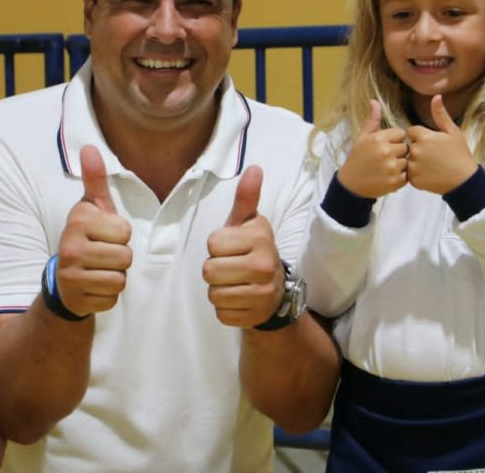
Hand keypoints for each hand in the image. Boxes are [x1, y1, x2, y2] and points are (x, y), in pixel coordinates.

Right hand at [53, 145, 132, 316]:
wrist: (63, 280)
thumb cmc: (86, 238)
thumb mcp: (92, 208)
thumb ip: (95, 179)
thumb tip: (90, 147)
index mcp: (78, 221)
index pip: (125, 231)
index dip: (120, 235)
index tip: (103, 235)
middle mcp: (70, 247)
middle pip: (125, 257)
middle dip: (120, 258)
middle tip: (102, 255)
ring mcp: (71, 276)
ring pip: (120, 279)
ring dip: (115, 276)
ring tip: (98, 270)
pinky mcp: (77, 299)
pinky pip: (112, 298)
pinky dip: (108, 295)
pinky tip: (93, 287)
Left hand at [203, 166, 284, 327]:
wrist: (275, 289)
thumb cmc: (252, 249)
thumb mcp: (248, 223)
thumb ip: (246, 197)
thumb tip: (254, 168)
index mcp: (260, 237)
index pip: (212, 243)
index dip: (216, 246)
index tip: (232, 247)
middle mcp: (265, 265)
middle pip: (209, 271)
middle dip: (214, 269)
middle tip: (232, 266)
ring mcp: (262, 293)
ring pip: (213, 294)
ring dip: (218, 289)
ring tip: (235, 282)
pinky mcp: (255, 316)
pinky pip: (221, 314)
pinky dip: (226, 308)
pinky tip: (240, 299)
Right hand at [337, 99, 407, 197]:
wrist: (351, 184)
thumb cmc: (357, 158)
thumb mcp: (362, 137)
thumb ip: (372, 120)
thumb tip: (374, 100)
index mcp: (378, 138)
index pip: (401, 133)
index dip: (394, 140)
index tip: (385, 146)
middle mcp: (386, 151)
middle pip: (405, 147)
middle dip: (398, 152)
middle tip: (386, 158)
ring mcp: (391, 167)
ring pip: (407, 161)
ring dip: (400, 165)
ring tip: (387, 168)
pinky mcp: (395, 182)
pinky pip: (407, 176)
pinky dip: (400, 178)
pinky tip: (388, 177)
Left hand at [406, 95, 478, 194]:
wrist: (464, 180)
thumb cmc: (459, 154)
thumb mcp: (453, 132)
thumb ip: (440, 114)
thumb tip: (436, 96)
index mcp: (423, 136)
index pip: (412, 131)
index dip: (422, 137)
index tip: (433, 144)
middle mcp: (415, 150)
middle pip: (409, 145)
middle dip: (418, 149)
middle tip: (433, 156)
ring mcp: (413, 166)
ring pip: (408, 159)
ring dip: (416, 161)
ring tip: (431, 166)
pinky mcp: (413, 179)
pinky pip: (409, 173)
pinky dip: (416, 174)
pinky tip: (429, 175)